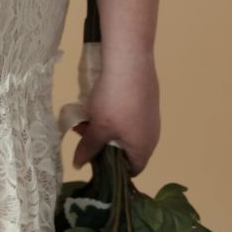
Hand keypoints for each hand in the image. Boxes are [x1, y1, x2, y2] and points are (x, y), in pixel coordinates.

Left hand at [71, 57, 160, 177]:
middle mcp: (152, 135)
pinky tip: (97, 101)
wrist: (129, 62)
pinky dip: (112, 113)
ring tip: (85, 116)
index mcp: (144, 147)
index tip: (92, 159)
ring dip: (104, 127)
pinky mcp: (145, 99)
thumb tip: (79, 165)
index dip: (112, 169)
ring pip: (124, 130)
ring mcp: (150, 116)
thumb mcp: (97, 128)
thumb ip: (89, 148)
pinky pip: (128, 115)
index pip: (131, 170)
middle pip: (126, 149)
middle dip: (102, 143)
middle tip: (82, 132)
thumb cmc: (115, 102)